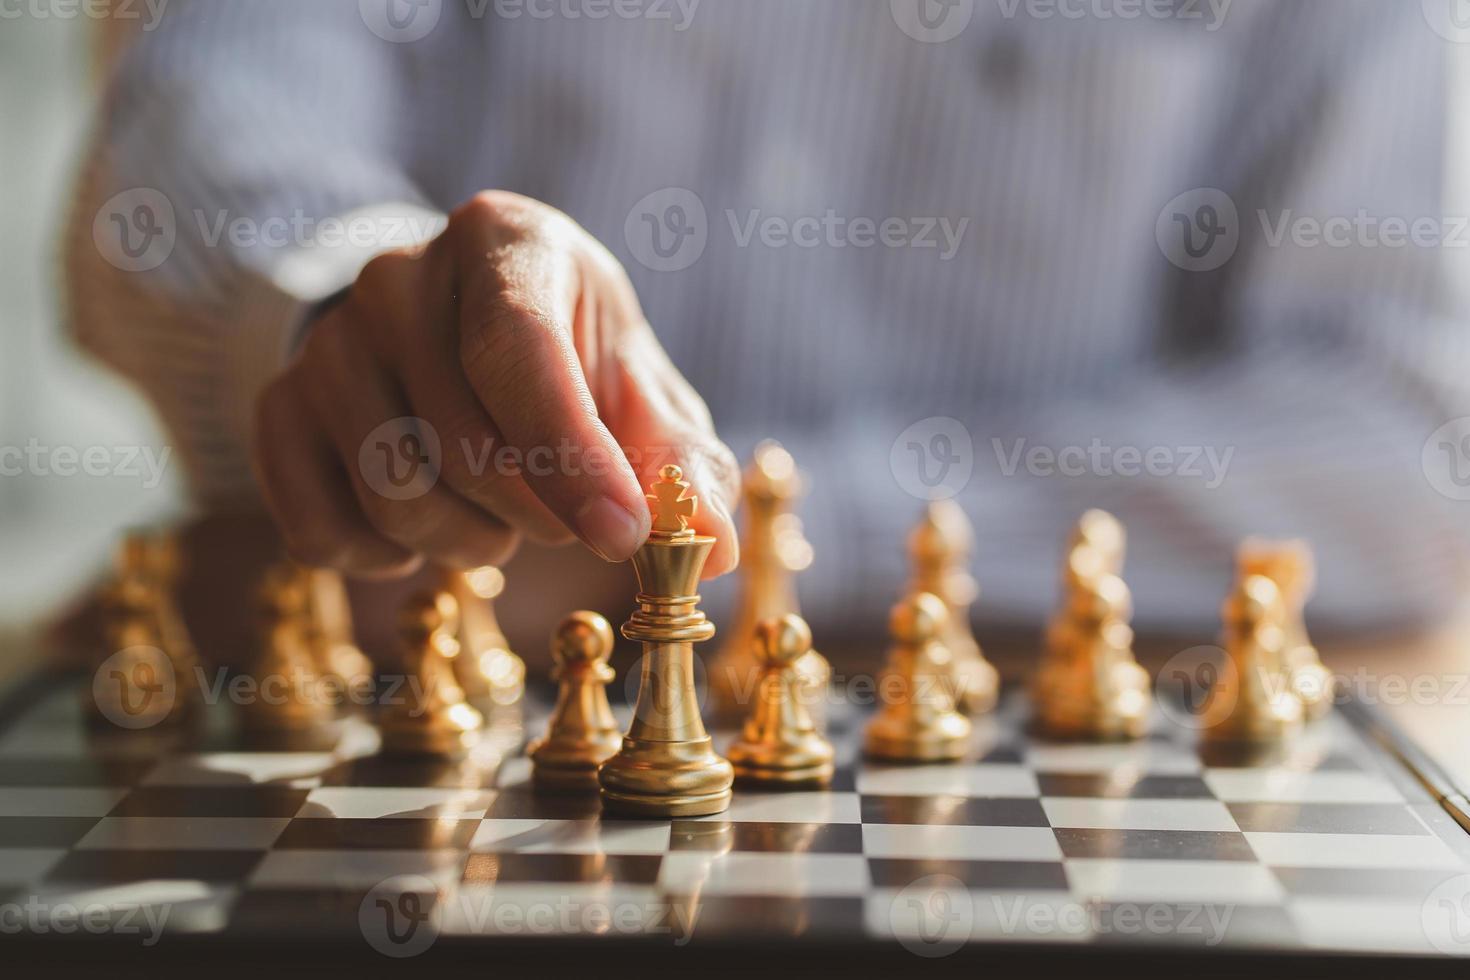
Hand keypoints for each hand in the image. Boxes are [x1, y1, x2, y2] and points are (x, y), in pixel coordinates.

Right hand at [251, 191, 739, 578]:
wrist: (457, 335)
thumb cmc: (570, 364)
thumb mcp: (636, 390)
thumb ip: (681, 464)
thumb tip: (712, 547)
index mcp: (500, 242)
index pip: (520, 355)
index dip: (572, 459)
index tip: (622, 535)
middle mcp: (396, 276)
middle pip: (459, 444)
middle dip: (534, 515)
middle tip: (565, 517)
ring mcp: (324, 342)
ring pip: (391, 495)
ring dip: (467, 541)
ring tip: (499, 517)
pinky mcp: (277, 408)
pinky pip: (318, 527)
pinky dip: (382, 559)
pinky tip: (423, 529)